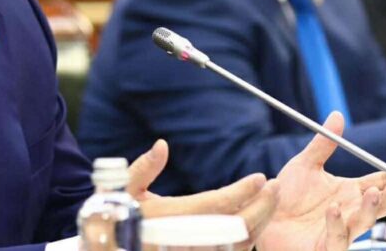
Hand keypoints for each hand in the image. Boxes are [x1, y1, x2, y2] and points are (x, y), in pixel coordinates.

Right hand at [127, 139, 278, 240]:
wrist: (110, 247)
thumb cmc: (114, 218)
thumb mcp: (121, 190)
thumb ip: (143, 169)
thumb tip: (162, 145)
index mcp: (170, 218)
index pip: (217, 205)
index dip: (242, 192)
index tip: (260, 177)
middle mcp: (185, 242)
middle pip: (236, 229)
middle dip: (261, 208)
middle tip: (274, 188)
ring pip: (238, 246)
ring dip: (259, 224)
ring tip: (270, 202)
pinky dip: (246, 241)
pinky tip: (255, 223)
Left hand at [256, 112, 385, 250]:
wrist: (265, 218)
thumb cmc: (287, 195)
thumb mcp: (305, 165)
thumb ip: (323, 144)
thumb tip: (338, 115)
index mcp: (349, 192)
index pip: (379, 182)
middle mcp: (349, 212)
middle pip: (380, 204)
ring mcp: (340, 230)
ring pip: (364, 223)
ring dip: (370, 208)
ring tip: (371, 192)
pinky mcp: (325, 246)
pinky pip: (337, 239)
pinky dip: (337, 224)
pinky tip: (333, 209)